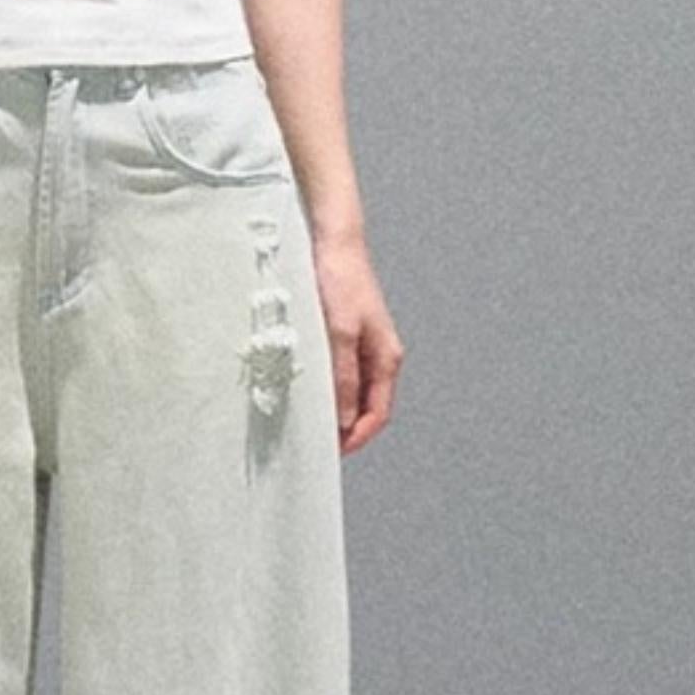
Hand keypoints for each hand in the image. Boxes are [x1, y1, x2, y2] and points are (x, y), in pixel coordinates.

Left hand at [310, 233, 404, 453]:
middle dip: (344, 428)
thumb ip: (342, 378)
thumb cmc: (341, 281)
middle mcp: (379, 357)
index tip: (331, 452)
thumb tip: (342, 419)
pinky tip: (307, 389)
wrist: (334, 242)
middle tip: (315, 441)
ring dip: (335, 408)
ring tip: (308, 418)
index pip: (377, 414)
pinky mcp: (347, 337)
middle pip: (365, 407)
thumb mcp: (339, 334)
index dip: (356, 437)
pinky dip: (327, 388)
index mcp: (387, 359)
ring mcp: (363, 347)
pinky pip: (340, 374)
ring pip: (352, 392)